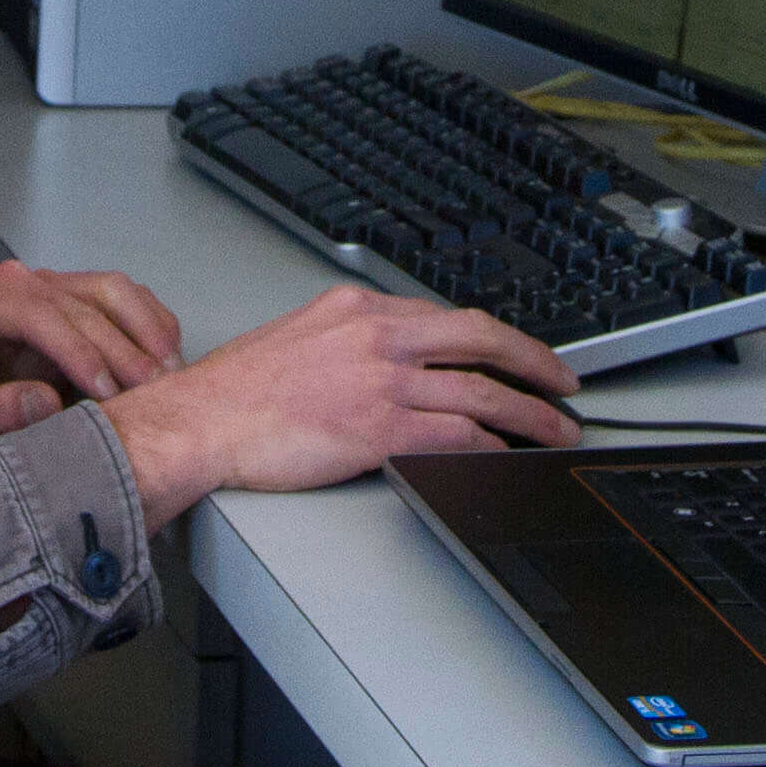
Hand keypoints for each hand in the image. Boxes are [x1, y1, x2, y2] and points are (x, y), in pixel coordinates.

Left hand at [0, 258, 185, 451]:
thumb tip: (41, 401)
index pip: (36, 313)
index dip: (78, 351)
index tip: (106, 393)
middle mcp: (9, 283)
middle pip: (80, 301)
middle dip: (121, 349)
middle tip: (150, 393)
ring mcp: (46, 284)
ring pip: (111, 289)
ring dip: (146, 331)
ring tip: (167, 378)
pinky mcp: (75, 296)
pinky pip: (124, 297)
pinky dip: (152, 325)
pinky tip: (168, 360)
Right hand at [104, 283, 579, 521]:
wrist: (199, 421)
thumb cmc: (232, 393)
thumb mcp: (297, 337)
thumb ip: (350, 343)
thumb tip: (390, 364)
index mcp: (358, 308)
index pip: (446, 317)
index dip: (495, 338)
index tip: (518, 354)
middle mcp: (376, 335)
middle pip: (481, 340)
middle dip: (535, 362)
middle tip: (566, 384)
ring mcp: (381, 380)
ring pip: (481, 392)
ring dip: (529, 415)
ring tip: (557, 431)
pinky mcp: (378, 428)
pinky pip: (456, 436)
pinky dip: (492, 447)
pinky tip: (509, 458)